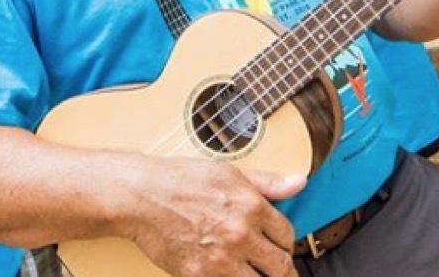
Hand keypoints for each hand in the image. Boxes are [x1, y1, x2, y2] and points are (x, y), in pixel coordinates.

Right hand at [127, 158, 302, 276]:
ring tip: (253, 272)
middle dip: (281, 269)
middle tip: (274, 269)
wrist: (140, 195)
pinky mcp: (201, 276)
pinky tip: (227, 272)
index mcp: (251, 206)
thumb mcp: (227, 172)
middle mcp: (240, 234)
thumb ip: (267, 182)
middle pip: (281, 267)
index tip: (278, 245)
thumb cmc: (179, 180)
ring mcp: (221, 258)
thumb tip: (299, 182)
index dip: (285, 242)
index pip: (287, 236)